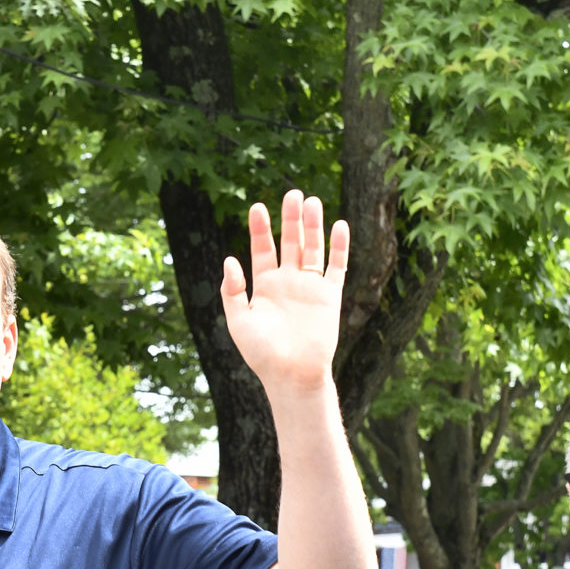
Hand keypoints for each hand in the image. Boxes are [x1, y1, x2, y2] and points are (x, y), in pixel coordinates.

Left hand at [222, 190, 348, 396]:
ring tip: (311, 201)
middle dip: (290, 218)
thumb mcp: (239, 320)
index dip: (261, 228)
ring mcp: (310, 287)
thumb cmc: (262, 353)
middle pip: (291, 242)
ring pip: (313, 248)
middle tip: (292, 194)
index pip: (263, 248)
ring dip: (313, 226)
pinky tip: (339, 225)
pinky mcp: (330, 296)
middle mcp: (288, 282)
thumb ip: (233, 290)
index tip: (257, 207)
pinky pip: (337, 267)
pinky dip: (339, 247)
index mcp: (265, 285)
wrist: (292, 374)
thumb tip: (230, 259)